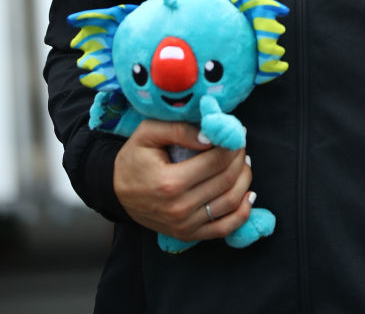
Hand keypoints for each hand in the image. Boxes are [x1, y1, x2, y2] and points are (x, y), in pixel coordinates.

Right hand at [113, 119, 254, 243]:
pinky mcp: (188, 235)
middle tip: (240, 144)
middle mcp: (179, 208)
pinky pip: (224, 229)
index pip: (217, 161)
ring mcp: (185, 226)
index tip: (235, 132)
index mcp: (170, 182)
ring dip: (244, 180)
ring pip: (231, 203)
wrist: (116, 190)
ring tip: (242, 162)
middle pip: (227, 180)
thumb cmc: (134, 158)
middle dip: (240, 158)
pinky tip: (248, 195)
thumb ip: (181, 129)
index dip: (232, 144)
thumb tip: (212, 135)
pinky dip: (242, 213)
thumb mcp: (149, 133)